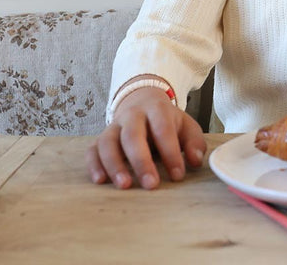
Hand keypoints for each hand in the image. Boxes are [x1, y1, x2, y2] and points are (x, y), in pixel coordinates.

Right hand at [86, 87, 206, 189]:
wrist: (142, 102)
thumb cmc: (166, 121)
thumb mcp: (185, 125)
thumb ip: (194, 142)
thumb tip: (195, 161)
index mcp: (156, 109)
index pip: (163, 129)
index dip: (170, 152)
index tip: (178, 175)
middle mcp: (132, 115)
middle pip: (132, 135)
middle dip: (141, 161)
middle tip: (151, 185)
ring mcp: (113, 126)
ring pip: (108, 142)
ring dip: (115, 164)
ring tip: (125, 185)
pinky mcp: (99, 139)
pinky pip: (91, 150)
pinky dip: (93, 165)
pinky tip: (100, 181)